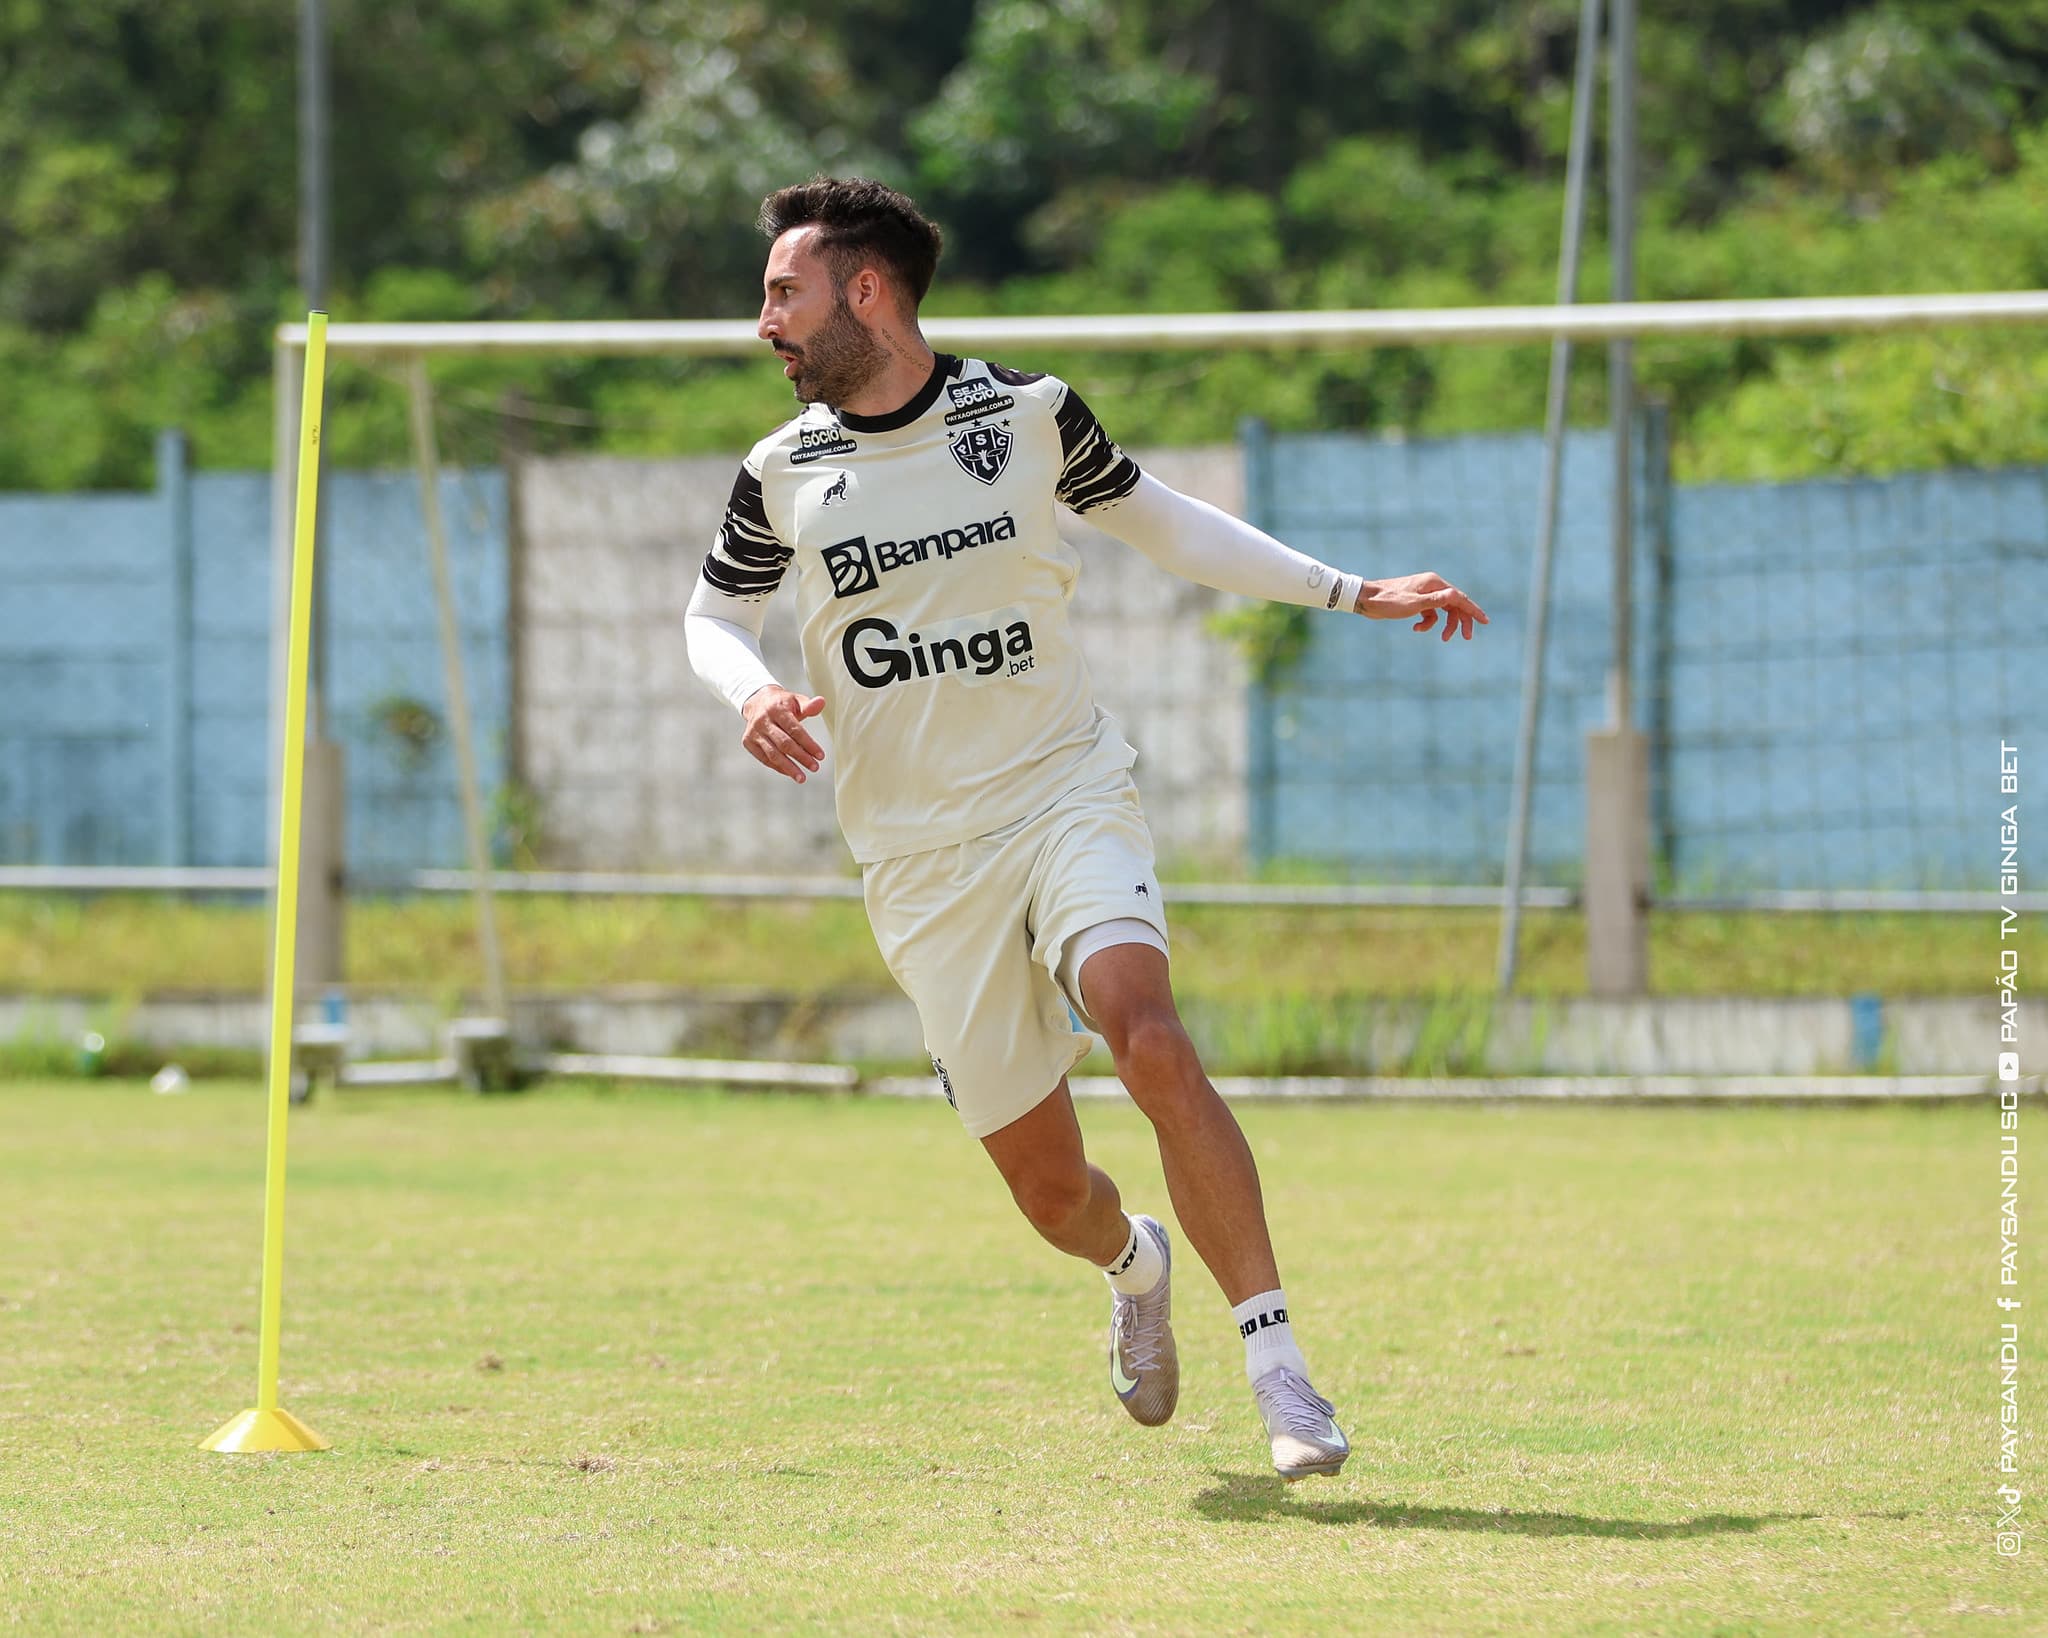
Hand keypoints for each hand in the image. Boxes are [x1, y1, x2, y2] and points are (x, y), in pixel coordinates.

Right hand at [741, 687, 826, 782]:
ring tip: (801, 777)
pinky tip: (790, 772)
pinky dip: (778, 767)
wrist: (757, 701)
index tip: (820, 756)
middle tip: (814, 767)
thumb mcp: (795, 700)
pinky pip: (764, 758)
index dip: (808, 744)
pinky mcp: (748, 742)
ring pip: (773, 754)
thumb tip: (821, 702)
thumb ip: (808, 705)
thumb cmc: (781, 703)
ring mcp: (754, 732)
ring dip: (789, 768)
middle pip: (784, 744)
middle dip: (801, 757)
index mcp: (776, 709)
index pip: (794, 730)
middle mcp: (763, 721)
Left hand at [1356, 572, 1489, 640]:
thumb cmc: (1388, 601)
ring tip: (1442, 639)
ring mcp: (1424, 593)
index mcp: (1434, 583)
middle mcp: (1432, 586)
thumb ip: (1435, 601)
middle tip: (1466, 637)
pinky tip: (1417, 628)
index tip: (1485, 621)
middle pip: (1454, 604)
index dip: (1473, 610)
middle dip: (1460, 621)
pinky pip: (1430, 613)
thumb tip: (1456, 596)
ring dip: (1443, 625)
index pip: (1460, 597)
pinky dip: (1427, 622)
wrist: (1366, 599)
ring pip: (1443, 610)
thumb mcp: (1413, 604)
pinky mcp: (1416, 601)